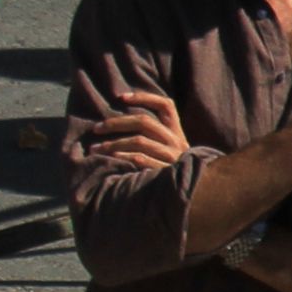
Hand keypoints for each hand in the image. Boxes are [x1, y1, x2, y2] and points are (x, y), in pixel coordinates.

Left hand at [69, 89, 183, 175]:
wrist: (195, 193)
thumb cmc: (174, 171)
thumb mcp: (172, 150)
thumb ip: (157, 136)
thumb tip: (124, 121)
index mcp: (178, 133)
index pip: (166, 106)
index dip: (144, 97)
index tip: (121, 98)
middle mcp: (176, 142)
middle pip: (144, 122)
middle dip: (116, 123)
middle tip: (96, 128)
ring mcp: (172, 157)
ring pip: (139, 141)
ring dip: (113, 143)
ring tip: (96, 148)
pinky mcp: (165, 172)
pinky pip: (140, 160)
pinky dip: (124, 157)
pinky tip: (111, 159)